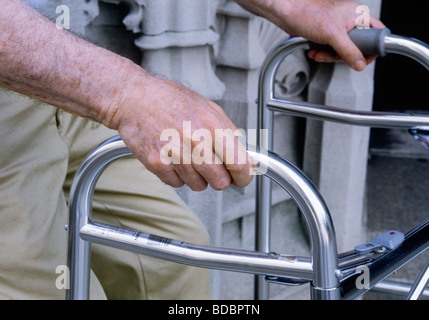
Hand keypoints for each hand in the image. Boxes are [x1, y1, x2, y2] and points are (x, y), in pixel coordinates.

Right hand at [106, 70, 253, 191]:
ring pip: (199, 186)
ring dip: (197, 176)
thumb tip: (246, 158)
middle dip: (219, 177)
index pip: (239, 164)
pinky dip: (177, 175)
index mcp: (212, 125)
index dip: (244, 176)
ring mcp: (175, 154)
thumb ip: (230, 134)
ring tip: (187, 154)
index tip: (242, 178)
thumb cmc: (171, 100)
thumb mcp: (209, 108)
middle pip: (220, 182)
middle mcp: (195, 140)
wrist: (134, 98)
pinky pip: (177, 184)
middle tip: (212, 166)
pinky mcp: (157, 164)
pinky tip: (172, 157)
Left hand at [235, 0, 385, 70]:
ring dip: (329, 56)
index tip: (364, 59)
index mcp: (358, 15)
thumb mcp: (333, 35)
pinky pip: (330, 50)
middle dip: (342, 56)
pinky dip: (322, 53)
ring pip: (342, 51)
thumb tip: (360, 64)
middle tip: (333, 55)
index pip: (377, 34)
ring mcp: (338, 29)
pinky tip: (314, 51)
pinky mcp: (326, 35)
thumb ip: (349, 51)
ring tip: (319, 53)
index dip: (372, 49)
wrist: (287, 14)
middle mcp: (350, 21)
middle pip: (358, 47)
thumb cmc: (308, 14)